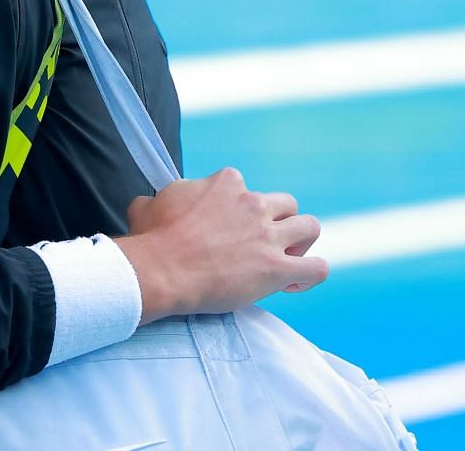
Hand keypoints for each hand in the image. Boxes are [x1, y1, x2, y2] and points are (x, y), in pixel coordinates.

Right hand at [113, 167, 328, 323]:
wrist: (159, 270)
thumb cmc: (151, 239)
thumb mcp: (149, 204)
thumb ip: (161, 198)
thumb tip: (152, 202)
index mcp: (228, 183)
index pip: (246, 189)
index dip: (240, 211)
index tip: (227, 231)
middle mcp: (253, 203)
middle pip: (286, 204)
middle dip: (279, 222)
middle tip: (262, 244)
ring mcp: (268, 236)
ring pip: (309, 227)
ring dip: (301, 242)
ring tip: (286, 259)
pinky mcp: (276, 268)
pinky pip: (315, 268)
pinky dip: (310, 274)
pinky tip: (293, 282)